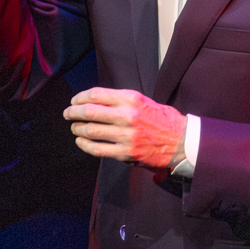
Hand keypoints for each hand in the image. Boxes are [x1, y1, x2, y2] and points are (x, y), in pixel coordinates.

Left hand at [64, 87, 185, 169]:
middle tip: (68, 113)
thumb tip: (96, 101)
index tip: (75, 100)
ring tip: (74, 127)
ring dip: (77, 128)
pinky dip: (85, 145)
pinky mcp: (126, 153)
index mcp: (132, 99)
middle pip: (90, 112)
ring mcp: (126, 136)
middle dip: (74, 112)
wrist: (182, 142)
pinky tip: (81, 141)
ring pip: (91, 131)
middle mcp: (127, 116)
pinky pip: (98, 149)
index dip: (81, 97)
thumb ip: (122, 101)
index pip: (97, 95)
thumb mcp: (144, 101)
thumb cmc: (163, 121)